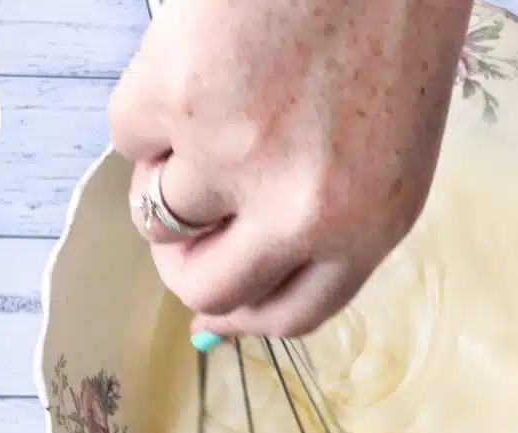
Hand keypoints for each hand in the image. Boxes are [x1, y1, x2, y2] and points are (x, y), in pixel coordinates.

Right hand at [109, 0, 473, 340]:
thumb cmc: (389, 23)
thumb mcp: (388, 148)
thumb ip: (327, 219)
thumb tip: (238, 281)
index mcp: (371, 224)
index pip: (293, 315)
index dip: (244, 318)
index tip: (214, 312)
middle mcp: (304, 210)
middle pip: (209, 288)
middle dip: (183, 266)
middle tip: (181, 226)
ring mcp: (235, 157)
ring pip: (157, 214)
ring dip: (166, 174)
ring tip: (207, 109)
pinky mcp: (177, 97)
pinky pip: (128, 135)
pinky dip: (149, 108)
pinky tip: (196, 61)